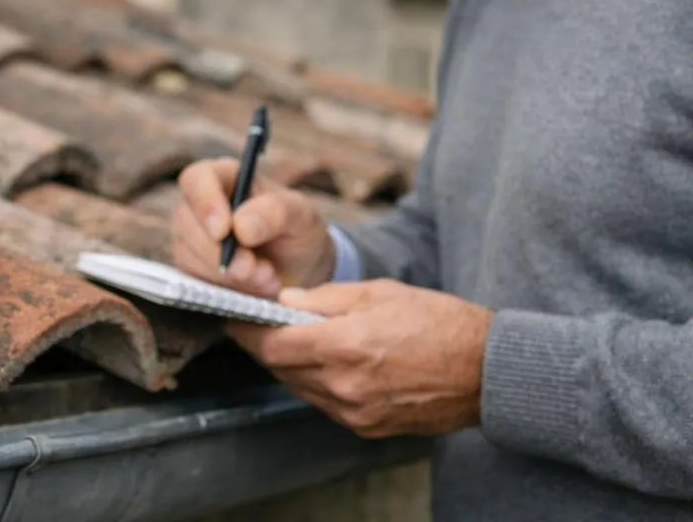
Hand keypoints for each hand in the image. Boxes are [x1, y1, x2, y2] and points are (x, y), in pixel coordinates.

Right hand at [172, 157, 335, 296]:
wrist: (300, 269)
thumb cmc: (298, 230)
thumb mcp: (301, 215)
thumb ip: (275, 212)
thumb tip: (240, 226)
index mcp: (225, 177)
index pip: (197, 179)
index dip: (205, 203)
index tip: (224, 231)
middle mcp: (201, 204)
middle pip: (187, 222)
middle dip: (221, 252)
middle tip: (257, 268)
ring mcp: (192, 236)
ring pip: (189, 254)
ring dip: (229, 273)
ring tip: (267, 277)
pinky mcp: (192, 267)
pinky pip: (195, 278)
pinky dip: (226, 287)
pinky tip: (255, 286)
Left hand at [227, 280, 494, 438]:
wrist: (487, 371)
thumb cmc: (438, 322)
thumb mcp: (378, 293)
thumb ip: (324, 300)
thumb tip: (284, 301)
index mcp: (346, 347)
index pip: (273, 345)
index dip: (248, 331)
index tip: (235, 318)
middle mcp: (345, 386)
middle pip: (280, 368)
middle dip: (265, 345)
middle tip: (258, 325)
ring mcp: (356, 413)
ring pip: (298, 387)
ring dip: (288, 365)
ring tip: (293, 340)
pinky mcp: (367, 428)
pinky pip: (323, 403)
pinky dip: (314, 383)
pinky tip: (324, 363)